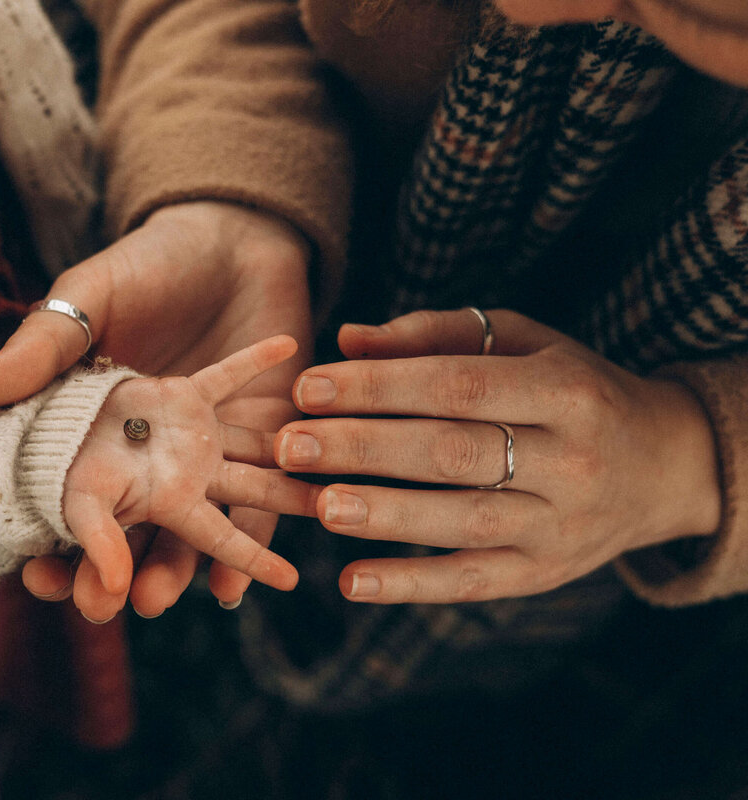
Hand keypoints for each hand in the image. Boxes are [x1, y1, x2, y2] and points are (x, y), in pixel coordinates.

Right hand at [0, 201, 312, 614]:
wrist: (228, 233)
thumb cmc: (144, 265)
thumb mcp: (85, 299)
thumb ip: (41, 348)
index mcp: (97, 435)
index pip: (69, 508)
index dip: (57, 545)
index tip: (48, 578)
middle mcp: (148, 457)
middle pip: (135, 533)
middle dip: (130, 572)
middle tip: (128, 602)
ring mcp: (203, 450)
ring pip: (201, 521)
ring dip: (200, 563)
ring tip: (203, 594)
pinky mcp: (254, 429)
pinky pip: (259, 475)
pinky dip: (268, 517)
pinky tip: (275, 569)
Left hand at [275, 308, 721, 603]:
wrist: (662, 464)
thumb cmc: (569, 389)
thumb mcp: (522, 344)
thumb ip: (434, 336)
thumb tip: (348, 338)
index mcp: (565, 389)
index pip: (459, 385)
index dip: (380, 386)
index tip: (307, 387)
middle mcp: (571, 459)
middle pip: (454, 452)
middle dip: (365, 447)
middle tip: (289, 445)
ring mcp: (561, 523)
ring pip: (464, 521)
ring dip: (385, 515)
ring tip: (317, 504)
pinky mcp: (545, 573)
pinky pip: (473, 581)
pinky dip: (411, 585)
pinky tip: (351, 582)